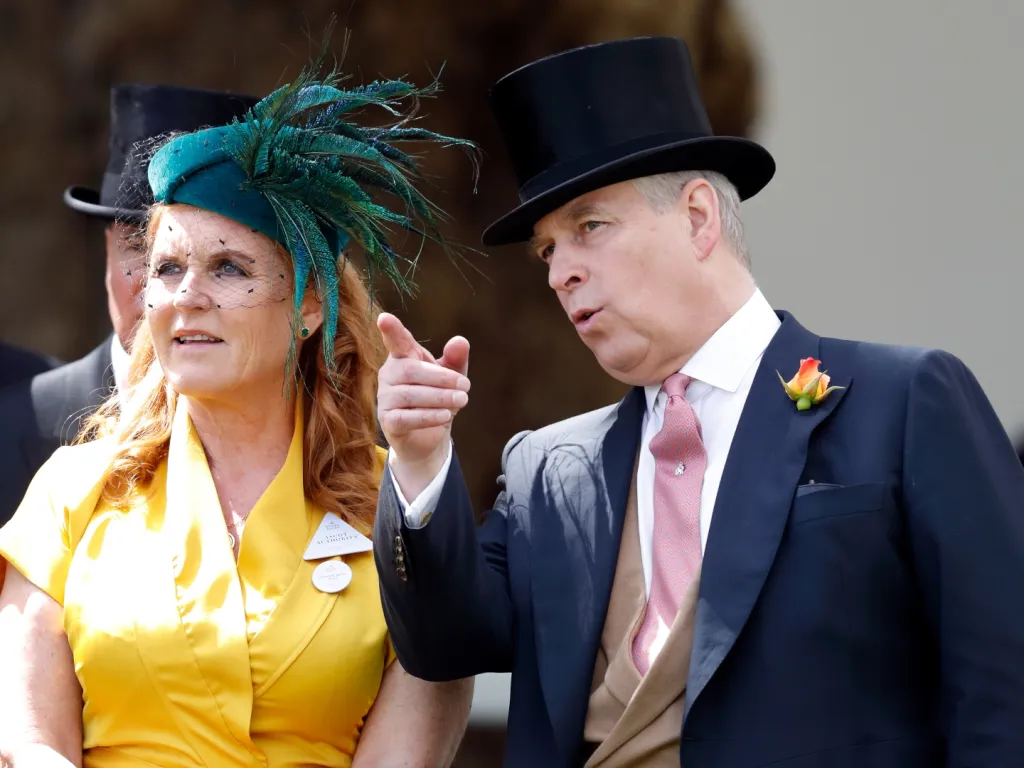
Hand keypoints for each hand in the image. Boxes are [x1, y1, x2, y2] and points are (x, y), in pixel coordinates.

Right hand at [377, 313, 469, 498]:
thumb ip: (455, 359)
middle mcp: (389, 375)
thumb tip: (460, 340)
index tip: (384, 319)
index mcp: (403, 357)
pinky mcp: (388, 421)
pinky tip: (445, 416)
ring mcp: (385, 398)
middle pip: (411, 370)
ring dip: (440, 397)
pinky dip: (428, 416)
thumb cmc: (437, 397)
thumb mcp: (451, 376)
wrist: (428, 437)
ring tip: (462, 400)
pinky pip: (406, 418)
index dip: (391, 330)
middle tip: (466, 386)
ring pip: (410, 395)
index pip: (396, 341)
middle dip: (441, 378)